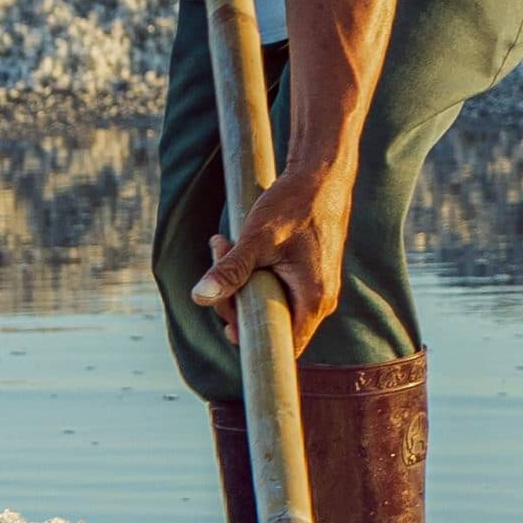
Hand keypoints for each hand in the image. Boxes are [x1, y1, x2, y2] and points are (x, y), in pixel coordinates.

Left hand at [190, 166, 350, 356]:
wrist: (322, 176)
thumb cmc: (295, 204)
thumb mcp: (257, 238)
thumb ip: (231, 270)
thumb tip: (200, 296)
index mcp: (313, 300)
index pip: (282, 345)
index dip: (250, 336)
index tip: (226, 311)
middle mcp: (320, 301)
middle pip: (271, 322)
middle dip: (235, 295)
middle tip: (219, 253)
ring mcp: (316, 289)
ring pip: (269, 302)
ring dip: (240, 279)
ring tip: (223, 242)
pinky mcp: (309, 276)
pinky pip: (276, 287)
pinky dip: (254, 271)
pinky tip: (237, 245)